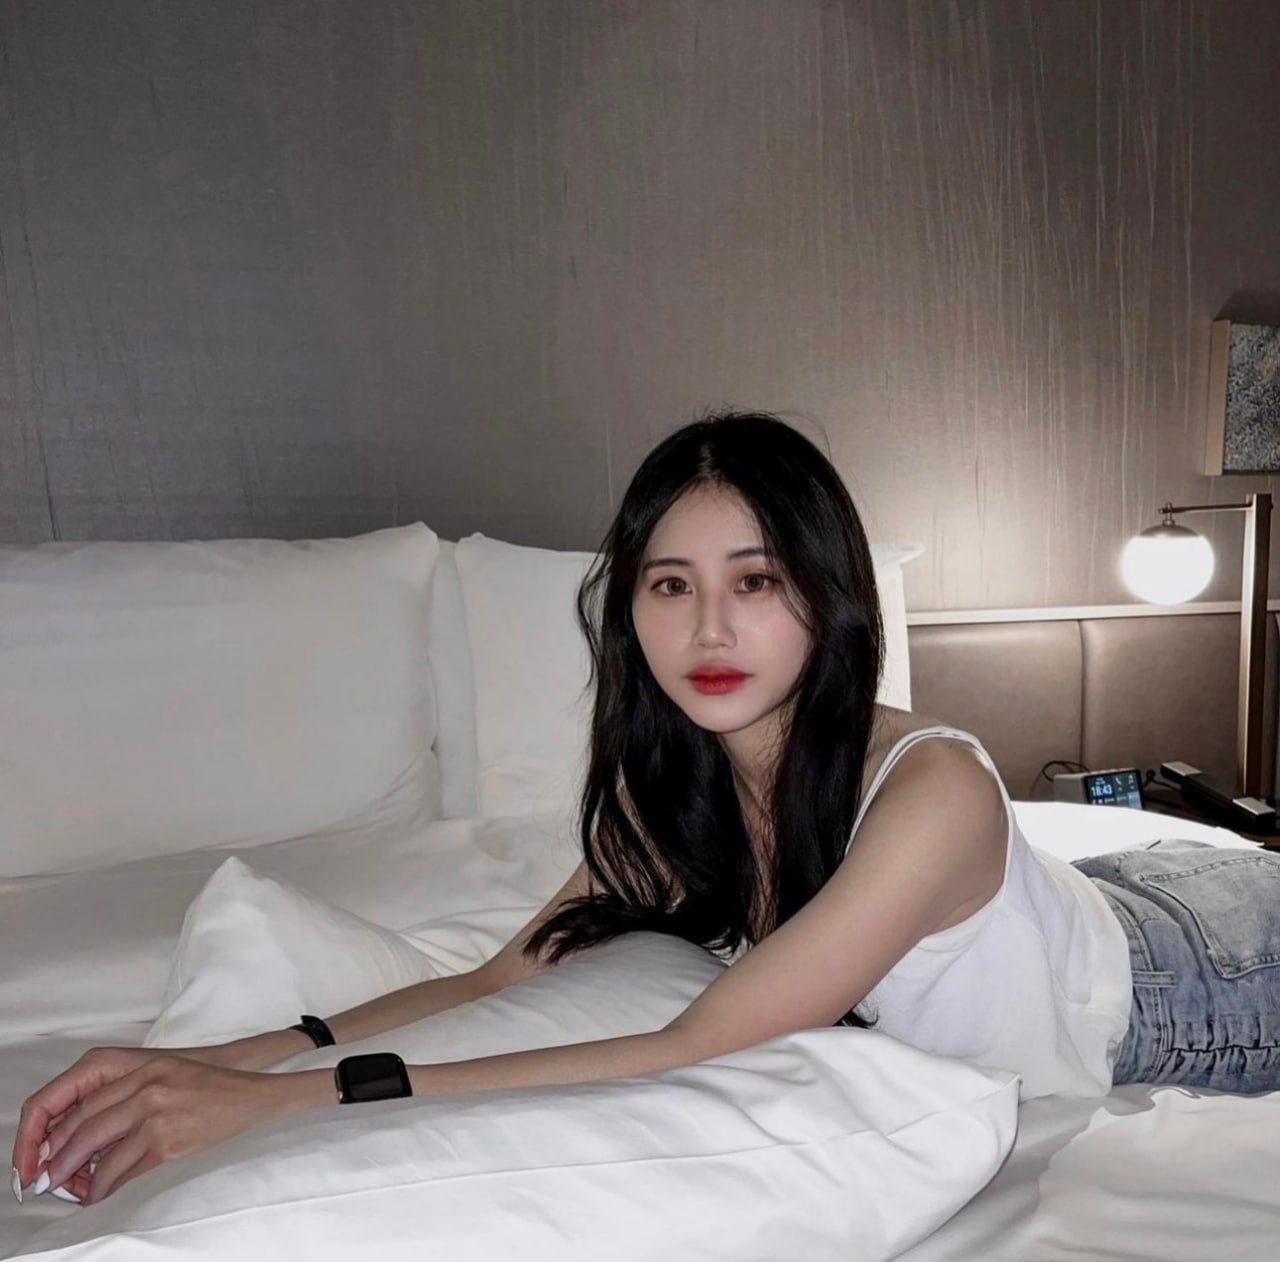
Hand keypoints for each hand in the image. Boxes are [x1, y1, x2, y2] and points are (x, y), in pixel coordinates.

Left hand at [19, 1054, 326, 1204]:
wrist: (253, 1096)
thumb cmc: (207, 1086)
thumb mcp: (163, 1076)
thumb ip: (122, 1096)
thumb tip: (74, 1137)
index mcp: (139, 1064)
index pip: (74, 1098)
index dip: (45, 1132)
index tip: (36, 1156)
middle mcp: (146, 1083)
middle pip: (81, 1125)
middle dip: (57, 1159)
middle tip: (46, 1180)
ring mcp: (158, 1110)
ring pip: (98, 1150)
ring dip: (78, 1178)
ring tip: (71, 1192)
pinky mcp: (170, 1139)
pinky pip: (124, 1170)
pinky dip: (106, 1187)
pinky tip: (101, 1193)